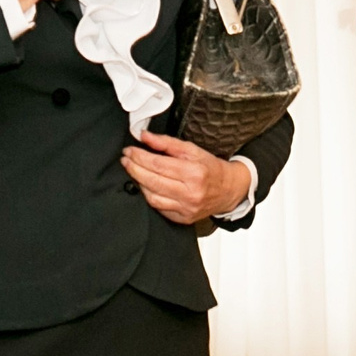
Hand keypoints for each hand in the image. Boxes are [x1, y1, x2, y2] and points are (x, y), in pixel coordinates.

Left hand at [121, 132, 251, 225]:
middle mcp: (190, 193)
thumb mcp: (192, 150)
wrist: (229, 190)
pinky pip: (159, 208)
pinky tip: (145, 186)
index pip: (158, 164)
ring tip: (134, 172)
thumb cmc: (210, 168)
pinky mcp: (183, 219)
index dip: (139, 157)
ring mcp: (186, 208)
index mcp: (194, 173)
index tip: (129, 151)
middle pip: (152, 181)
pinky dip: (149, 196)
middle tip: (126, 160)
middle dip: (134, 169)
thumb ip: (167, 143)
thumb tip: (145, 137)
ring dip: (139, 184)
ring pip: (152, 198)